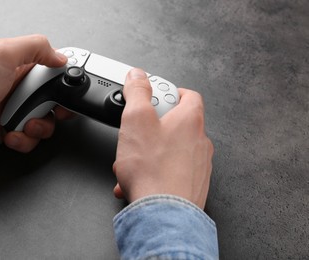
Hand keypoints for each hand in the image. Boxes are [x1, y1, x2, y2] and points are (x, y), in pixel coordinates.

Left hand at [0, 34, 70, 155]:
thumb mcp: (3, 54)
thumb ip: (36, 47)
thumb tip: (61, 57)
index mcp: (23, 66)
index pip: (56, 71)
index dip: (66, 82)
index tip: (66, 91)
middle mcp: (23, 88)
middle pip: (57, 101)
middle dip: (57, 110)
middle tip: (44, 110)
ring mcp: (19, 110)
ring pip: (48, 123)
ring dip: (39, 128)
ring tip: (23, 124)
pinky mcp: (13, 129)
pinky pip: (32, 138)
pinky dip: (24, 139)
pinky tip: (11, 133)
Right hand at [112, 68, 213, 208]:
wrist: (163, 214)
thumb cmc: (153, 170)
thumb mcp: (137, 120)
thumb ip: (137, 92)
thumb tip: (138, 75)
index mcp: (190, 121)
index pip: (188, 95)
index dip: (172, 92)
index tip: (156, 96)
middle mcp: (200, 141)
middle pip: (177, 124)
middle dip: (153, 128)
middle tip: (137, 134)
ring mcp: (198, 165)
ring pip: (171, 150)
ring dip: (150, 153)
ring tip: (132, 162)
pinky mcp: (192, 185)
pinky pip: (171, 171)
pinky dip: (155, 172)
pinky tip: (138, 181)